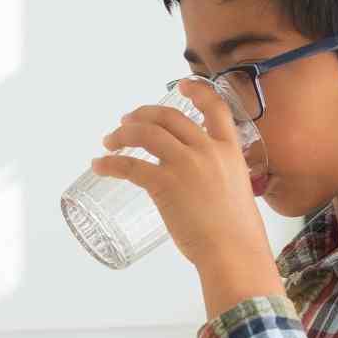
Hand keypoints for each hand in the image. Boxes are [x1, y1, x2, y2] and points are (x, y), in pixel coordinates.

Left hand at [96, 78, 282, 314]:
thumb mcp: (237, 190)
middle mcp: (206, 150)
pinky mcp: (164, 184)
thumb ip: (219, 179)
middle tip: (127, 120)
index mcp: (229, 150)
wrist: (234, 252)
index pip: (215, 108)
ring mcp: (184, 164)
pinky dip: (109, 163)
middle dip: (143, 114)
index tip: (182, 85)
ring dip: (122, 133)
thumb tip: (200, 185)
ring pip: (145, 133)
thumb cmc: (238, 233)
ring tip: (109, 140)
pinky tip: (99, 165)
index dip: (197, 91)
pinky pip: (129, 165)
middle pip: (169, 117)